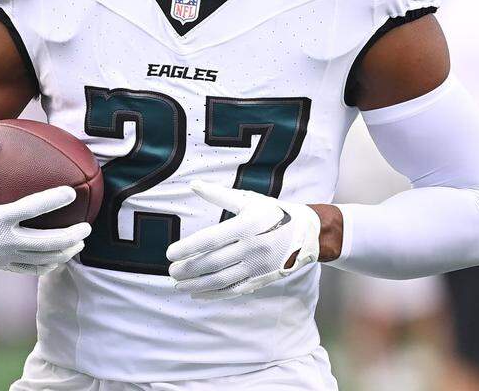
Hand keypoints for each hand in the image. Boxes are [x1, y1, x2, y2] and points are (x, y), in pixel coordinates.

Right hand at [0, 133, 89, 275]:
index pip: (30, 209)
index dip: (52, 200)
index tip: (71, 192)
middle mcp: (2, 241)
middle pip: (45, 242)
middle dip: (69, 237)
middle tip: (86, 228)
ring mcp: (3, 257)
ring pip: (41, 259)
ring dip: (63, 253)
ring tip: (79, 246)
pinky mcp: (0, 266)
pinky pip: (29, 269)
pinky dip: (47, 265)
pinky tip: (57, 259)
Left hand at [165, 181, 321, 300]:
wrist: (308, 233)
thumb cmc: (274, 213)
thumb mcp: (249, 200)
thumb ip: (219, 195)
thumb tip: (193, 184)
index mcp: (247, 225)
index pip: (211, 239)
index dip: (188, 247)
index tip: (170, 253)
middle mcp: (252, 247)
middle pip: (214, 262)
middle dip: (189, 269)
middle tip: (171, 271)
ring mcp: (258, 266)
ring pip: (222, 279)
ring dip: (197, 284)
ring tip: (179, 284)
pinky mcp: (262, 279)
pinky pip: (235, 290)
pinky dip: (215, 294)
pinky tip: (198, 293)